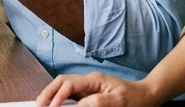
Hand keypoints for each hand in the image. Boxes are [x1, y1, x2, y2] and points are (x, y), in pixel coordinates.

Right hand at [36, 72, 155, 106]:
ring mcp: (88, 87)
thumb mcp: (119, 102)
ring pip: (64, 87)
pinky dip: (61, 100)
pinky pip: (71, 95)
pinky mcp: (89, 94)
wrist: (146, 95)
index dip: (57, 96)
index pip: (68, 84)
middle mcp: (88, 81)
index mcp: (94, 80)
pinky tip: (56, 106)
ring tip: (42, 105)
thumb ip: (98, 102)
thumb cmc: (135, 98)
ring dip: (52, 95)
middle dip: (48, 92)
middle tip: (38, 105)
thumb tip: (78, 105)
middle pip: (61, 82)